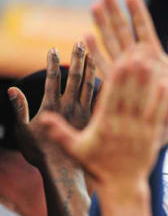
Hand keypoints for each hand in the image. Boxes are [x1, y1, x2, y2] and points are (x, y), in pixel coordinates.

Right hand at [8, 43, 95, 166]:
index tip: (53, 48)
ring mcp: (85, 113)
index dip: (53, 64)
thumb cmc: (41, 154)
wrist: (65, 173)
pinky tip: (107, 76)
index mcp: (53, 108)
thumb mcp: (23, 132)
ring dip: (90, 68)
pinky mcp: (95, 120)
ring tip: (92, 52)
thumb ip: (20, 109)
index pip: (53, 80)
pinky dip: (103, 85)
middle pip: (75, 78)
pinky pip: (101, 99)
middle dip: (77, 59)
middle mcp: (71, 108)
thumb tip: (13, 89)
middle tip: (80, 42)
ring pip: (90, 86)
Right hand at [38, 37, 167, 193]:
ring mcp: (140, 131)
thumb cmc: (98, 166)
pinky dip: (163, 101)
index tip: (120, 62)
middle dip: (134, 73)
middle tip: (138, 52)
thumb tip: (43, 118)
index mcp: (104, 126)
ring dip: (149, 82)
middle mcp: (123, 126)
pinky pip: (158, 116)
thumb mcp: (75, 150)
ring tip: (152, 61)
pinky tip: (167, 85)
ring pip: (145, 102)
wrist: (122, 186)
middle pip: (129, 96)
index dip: (116, 81)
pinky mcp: (152, 136)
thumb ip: (60, 132)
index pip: (110, 99)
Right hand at [85, 0, 167, 142]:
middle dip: (115, 12)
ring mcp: (125, 69)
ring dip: (102, 25)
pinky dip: (95, 51)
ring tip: (94, 6)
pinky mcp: (115, 82)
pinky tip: (86, 36)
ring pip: (111, 42)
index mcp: (154, 53)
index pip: (143, 27)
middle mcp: (137, 57)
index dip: (137, 11)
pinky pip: (103, 63)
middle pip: (124, 30)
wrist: (164, 122)